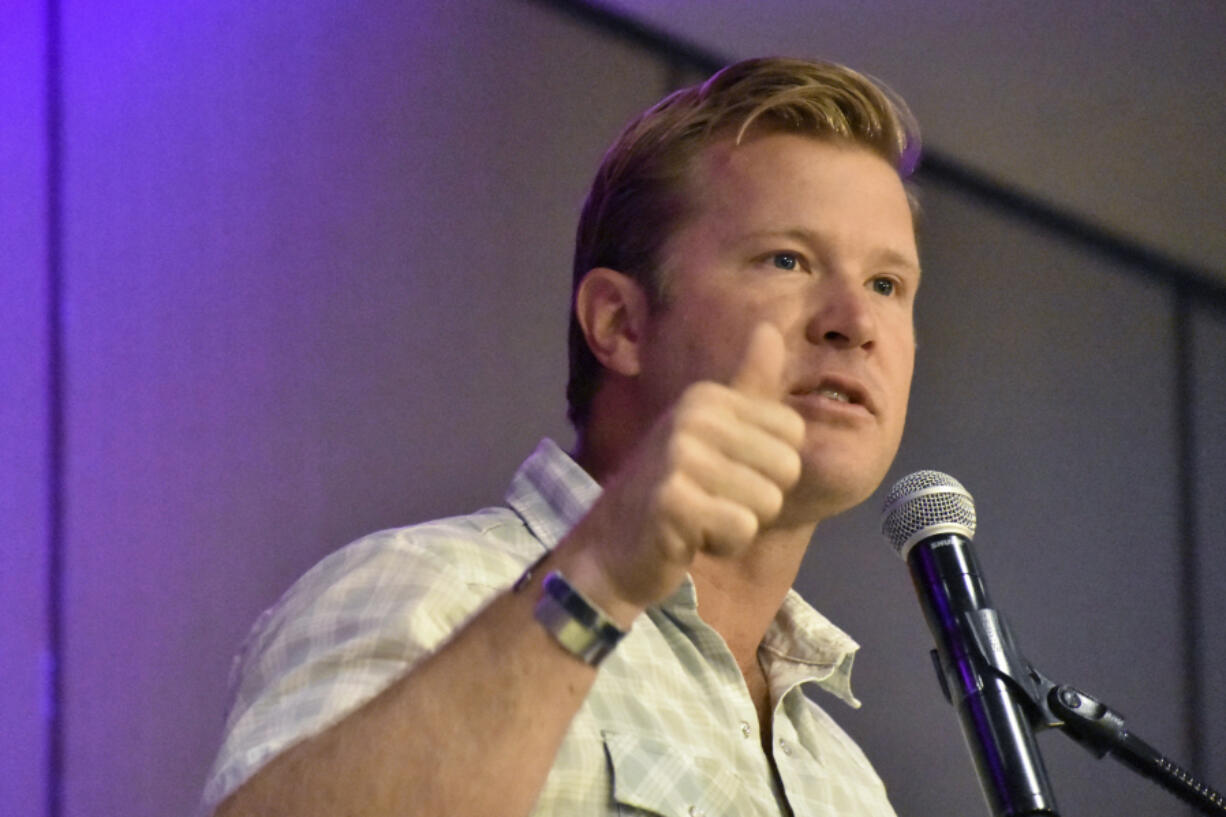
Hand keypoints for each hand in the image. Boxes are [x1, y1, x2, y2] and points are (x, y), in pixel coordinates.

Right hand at [559, 323, 805, 626]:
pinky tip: (690, 538)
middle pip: (787, 469)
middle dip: (757, 499)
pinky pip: (741, 528)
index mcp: (707, 396)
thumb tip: (770, 326)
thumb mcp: (711, 428)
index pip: (794, 434)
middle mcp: (692, 417)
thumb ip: (746, 383)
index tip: (724, 473)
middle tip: (710, 501)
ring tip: (699, 518)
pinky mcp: (672, 502)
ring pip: (767, 503)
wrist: (611, 547)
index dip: (768, 466)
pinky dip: (723, 544)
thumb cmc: (671, 489)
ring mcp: (678, 457)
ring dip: (738, 524)